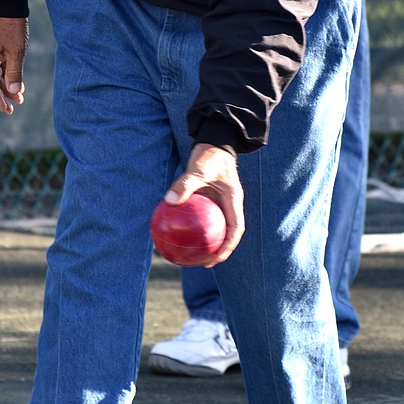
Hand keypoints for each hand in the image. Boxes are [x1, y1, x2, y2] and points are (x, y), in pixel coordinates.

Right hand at [0, 16, 27, 114]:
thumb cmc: (13, 27)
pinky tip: (16, 84)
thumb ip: (14, 73)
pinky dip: (6, 76)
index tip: (7, 110)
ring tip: (20, 98)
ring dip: (6, 86)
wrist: (8, 5)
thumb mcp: (16, 52)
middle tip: (14, 107)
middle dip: (2, 95)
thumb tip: (14, 92)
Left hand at [163, 143, 244, 262]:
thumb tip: (169, 201)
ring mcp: (218, 202)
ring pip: (213, 226)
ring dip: (205, 240)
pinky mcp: (208, 198)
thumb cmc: (209, 155)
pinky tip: (176, 230)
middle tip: (202, 262)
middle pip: (225, 233)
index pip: (235, 230)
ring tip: (190, 253)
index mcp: (233, 201)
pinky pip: (200, 215)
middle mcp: (228, 204)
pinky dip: (192, 224)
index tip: (215, 259)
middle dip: (217, 250)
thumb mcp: (199, 168)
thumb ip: (185, 184)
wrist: (213, 141)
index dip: (227, 247)